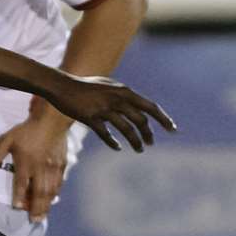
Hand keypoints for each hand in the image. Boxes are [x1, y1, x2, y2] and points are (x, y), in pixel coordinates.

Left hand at [0, 108, 71, 221]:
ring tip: (42, 216)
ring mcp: (52, 168)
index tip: (17, 208)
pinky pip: (59, 183)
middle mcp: (40, 168)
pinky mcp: (61, 165)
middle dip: (36, 208)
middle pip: (39, 192)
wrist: (51, 120)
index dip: (19, 197)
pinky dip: (55, 193)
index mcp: (26, 162)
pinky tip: (52, 200)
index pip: (21, 184)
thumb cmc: (27, 130)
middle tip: (34, 220)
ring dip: (46, 205)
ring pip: (50, 190)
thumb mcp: (7, 139)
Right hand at [42, 74, 175, 153]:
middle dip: (148, 134)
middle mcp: (117, 99)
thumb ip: (123, 95)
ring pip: (127, 129)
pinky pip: (106, 134)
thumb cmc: (86, 87)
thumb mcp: (109, 86)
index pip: (150, 106)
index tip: (172, 129)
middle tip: (150, 143)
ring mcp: (103, 109)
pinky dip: (113, 143)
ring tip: (139, 150)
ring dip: (135, 142)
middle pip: (140, 120)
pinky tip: (118, 148)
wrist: (62, 86)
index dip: (163, 118)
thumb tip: (137, 104)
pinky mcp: (90, 117)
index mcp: (124, 91)